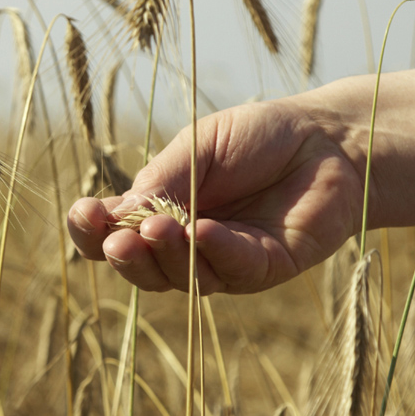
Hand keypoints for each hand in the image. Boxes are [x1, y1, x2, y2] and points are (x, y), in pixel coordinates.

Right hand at [66, 98, 365, 294]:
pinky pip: (232, 270)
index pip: (110, 234)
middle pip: (141, 268)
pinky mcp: (265, 268)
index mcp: (159, 209)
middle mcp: (185, 244)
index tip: (85, 213)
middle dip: (124, 256)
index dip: (91, 231)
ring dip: (165, 256)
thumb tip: (118, 213)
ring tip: (157, 229)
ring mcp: (224, 261)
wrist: (329, 139)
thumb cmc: (259, 137)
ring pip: (182, 278)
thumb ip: (162, 180)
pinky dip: (213, 253)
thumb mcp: (198, 147)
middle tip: (119, 238)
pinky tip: (203, 232)